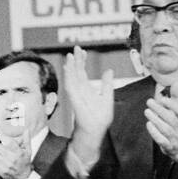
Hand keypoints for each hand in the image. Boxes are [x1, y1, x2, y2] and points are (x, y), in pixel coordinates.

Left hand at [0, 133, 31, 178]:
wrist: (23, 177)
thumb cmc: (25, 162)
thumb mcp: (28, 151)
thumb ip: (27, 139)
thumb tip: (26, 129)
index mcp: (18, 152)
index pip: (9, 142)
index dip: (2, 137)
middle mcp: (12, 158)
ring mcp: (6, 164)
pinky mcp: (1, 170)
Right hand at [61, 48, 113, 172]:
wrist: (95, 131)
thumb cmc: (100, 117)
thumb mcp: (107, 97)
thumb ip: (107, 84)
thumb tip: (109, 70)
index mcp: (86, 88)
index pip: (82, 71)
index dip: (82, 61)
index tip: (82, 50)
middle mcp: (80, 90)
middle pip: (76, 72)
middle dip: (76, 60)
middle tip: (75, 48)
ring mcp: (76, 95)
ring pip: (72, 77)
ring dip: (70, 67)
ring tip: (69, 56)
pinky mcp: (75, 101)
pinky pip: (70, 87)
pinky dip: (69, 78)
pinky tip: (68, 69)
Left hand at [145, 91, 177, 158]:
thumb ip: (177, 98)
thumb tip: (175, 82)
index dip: (172, 105)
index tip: (162, 98)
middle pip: (171, 119)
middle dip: (159, 110)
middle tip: (149, 101)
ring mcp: (176, 139)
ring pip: (165, 129)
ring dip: (155, 120)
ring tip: (147, 111)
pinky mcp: (169, 147)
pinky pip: (161, 140)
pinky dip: (154, 132)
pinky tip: (148, 124)